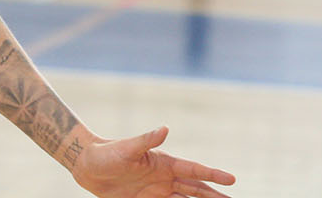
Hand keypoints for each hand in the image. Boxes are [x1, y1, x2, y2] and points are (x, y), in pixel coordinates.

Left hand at [71, 126, 234, 197]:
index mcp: (164, 163)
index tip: (232, 179)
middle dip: (214, 194)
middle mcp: (165, 177)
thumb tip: (165, 129)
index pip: (194, 170)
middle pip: (196, 188)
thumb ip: (146, 140)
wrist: (89, 166)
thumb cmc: (107, 153)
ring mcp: (157, 191)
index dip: (213, 175)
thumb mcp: (127, 148)